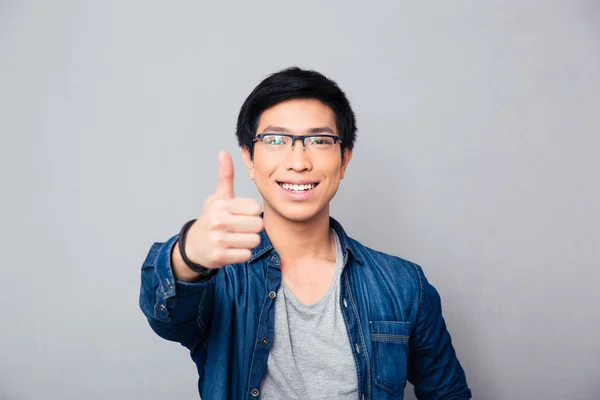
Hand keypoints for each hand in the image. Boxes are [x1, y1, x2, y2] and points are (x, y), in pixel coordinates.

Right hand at [183, 151, 263, 268]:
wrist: (192, 245)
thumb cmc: (210, 218)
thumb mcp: (217, 197)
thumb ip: (225, 176)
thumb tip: (223, 152)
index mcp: (221, 205)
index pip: (255, 208)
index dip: (253, 212)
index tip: (243, 214)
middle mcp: (218, 221)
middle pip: (258, 225)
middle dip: (253, 228)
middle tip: (242, 228)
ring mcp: (218, 240)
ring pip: (254, 241)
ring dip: (249, 241)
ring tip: (237, 238)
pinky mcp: (219, 257)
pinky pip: (246, 255)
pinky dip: (242, 253)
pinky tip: (233, 249)